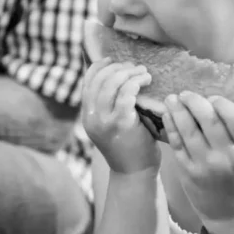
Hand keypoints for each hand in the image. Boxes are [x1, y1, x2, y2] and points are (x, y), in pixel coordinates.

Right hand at [82, 58, 157, 174]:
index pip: (88, 81)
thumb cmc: (130, 146)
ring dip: (129, 73)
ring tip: (144, 73)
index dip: (100, 66)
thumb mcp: (112, 124)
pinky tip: (146, 81)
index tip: (114, 60)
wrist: (134, 173)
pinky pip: (125, 94)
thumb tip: (118, 76)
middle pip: (100, 79)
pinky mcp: (120, 124)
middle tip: (135, 67)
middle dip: (119, 67)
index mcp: (87, 115)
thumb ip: (109, 105)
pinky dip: (135, 83)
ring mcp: (103, 121)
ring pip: (111, 84)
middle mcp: (91, 117)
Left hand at [163, 92, 233, 233]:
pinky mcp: (186, 172)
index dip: (223, 104)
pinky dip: (170, 127)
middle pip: (208, 120)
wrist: (233, 216)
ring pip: (188, 130)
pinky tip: (167, 115)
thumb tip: (215, 106)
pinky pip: (176, 144)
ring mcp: (203, 165)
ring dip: (178, 110)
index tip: (214, 99)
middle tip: (186, 94)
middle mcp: (224, 157)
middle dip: (195, 102)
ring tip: (172, 99)